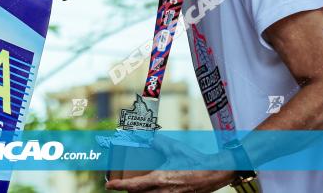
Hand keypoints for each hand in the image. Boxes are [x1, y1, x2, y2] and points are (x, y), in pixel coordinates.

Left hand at [105, 135, 233, 191]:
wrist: (213, 173)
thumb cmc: (194, 161)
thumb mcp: (174, 148)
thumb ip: (157, 141)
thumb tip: (145, 134)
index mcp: (159, 179)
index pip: (133, 186)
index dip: (119, 186)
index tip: (109, 185)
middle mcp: (163, 192)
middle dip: (128, 190)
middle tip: (122, 183)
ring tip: (136, 186)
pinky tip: (154, 188)